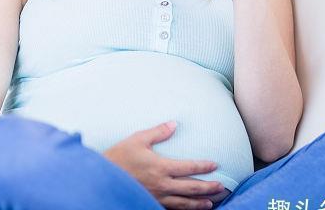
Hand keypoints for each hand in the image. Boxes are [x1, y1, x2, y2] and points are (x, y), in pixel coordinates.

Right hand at [102, 121, 225, 209]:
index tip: (214, 165)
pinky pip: (172, 208)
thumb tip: (174, 124)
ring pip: (184, 203)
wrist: (103, 178)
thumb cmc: (119, 156)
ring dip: (199, 203)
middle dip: (208, 187)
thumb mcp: (137, 139)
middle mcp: (162, 184)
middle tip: (221, 186)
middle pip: (191, 188)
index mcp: (161, 167)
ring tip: (211, 203)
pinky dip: (184, 209)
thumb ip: (158, 132)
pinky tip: (190, 209)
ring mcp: (157, 196)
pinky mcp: (151, 202)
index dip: (204, 166)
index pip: (189, 167)